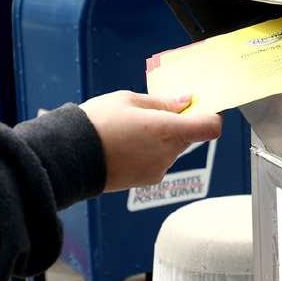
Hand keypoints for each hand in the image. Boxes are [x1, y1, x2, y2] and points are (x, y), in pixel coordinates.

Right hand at [79, 91, 222, 192]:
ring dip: (160, 139)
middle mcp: (168, 153)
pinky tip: (126, 145)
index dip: (210, 115)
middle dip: (177, 124)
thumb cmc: (97, 123)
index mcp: (167, 130)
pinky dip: (149, 152)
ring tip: (130, 131)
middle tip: (151, 113)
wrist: (71, 156)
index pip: (210, 127)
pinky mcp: (148, 180)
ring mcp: (159, 169)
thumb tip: (185, 101)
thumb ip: (162, 102)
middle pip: (189, 136)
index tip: (199, 107)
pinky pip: (158, 161)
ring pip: (172, 148)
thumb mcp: (129, 100)